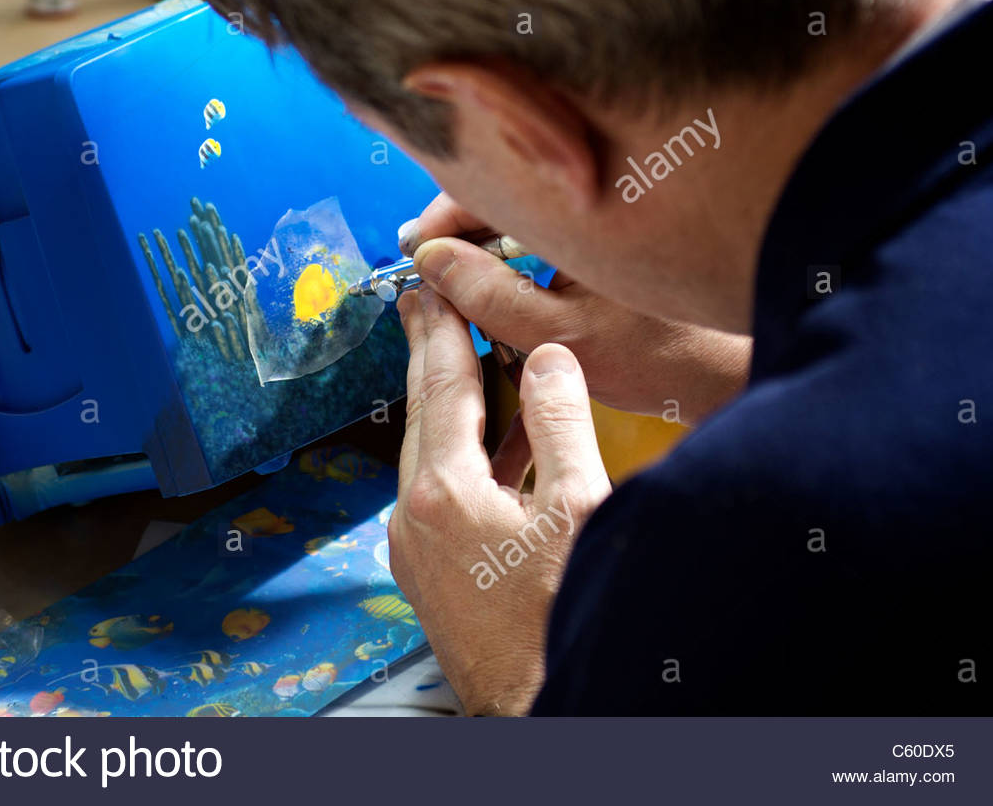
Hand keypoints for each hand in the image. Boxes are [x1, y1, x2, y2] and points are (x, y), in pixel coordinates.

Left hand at [390, 287, 610, 714]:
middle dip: (426, 357)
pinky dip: (459, 455)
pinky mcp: (427, 574)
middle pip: (421, 415)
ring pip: (426, 454)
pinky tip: (489, 447)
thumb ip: (560, 424)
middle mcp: (412, 516)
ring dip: (445, 406)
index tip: (427, 288)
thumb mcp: (579, 507)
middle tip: (421, 306)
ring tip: (457, 362)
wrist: (539, 705)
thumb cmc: (564, 615)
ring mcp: (414, 549)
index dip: (439, 331)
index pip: (441, 387)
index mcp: (444, 491)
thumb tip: (547, 360)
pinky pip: (436, 492)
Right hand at [401, 194, 750, 425]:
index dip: (446, 213)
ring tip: (462, 276)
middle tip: (430, 265)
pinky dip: (525, 242)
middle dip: (463, 224)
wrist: (747, 366)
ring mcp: (617, 195)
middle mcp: (606, 177)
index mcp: (591, 192)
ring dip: (491, 235)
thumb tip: (432, 261)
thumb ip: (488, 297)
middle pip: (508, 183)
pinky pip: (555, 217)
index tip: (417, 250)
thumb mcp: (563, 337)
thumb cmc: (669, 355)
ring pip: (529, 203)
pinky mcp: (624, 218)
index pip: (496, 175)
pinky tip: (510, 276)